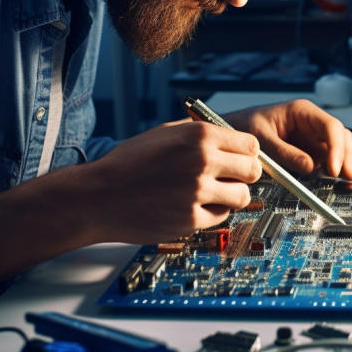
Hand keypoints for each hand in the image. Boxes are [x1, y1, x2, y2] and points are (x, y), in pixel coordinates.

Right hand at [85, 120, 261, 243]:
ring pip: (242, 197)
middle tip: (230, 179)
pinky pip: (220, 216)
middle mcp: (202, 161)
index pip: (250, 144)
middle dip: (244, 175)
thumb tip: (230, 136)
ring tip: (212, 193)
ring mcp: (197, 192)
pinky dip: (211, 212)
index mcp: (199, 136)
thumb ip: (198, 132)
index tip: (240, 160)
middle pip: (252, 171)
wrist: (98, 196)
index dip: (247, 154)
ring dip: (231, 196)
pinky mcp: (191, 219)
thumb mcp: (164, 133)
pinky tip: (192, 205)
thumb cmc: (128, 163)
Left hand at [223, 99, 351, 181]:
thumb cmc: (244, 126)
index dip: (336, 148)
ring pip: (339, 150)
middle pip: (340, 138)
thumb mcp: (260, 138)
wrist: (232, 132)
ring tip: (347, 183)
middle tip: (348, 178)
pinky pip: (328, 162)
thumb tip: (310, 167)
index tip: (334, 168)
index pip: (330, 126)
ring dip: (346, 165)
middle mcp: (312, 124)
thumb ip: (284, 152)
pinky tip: (338, 183)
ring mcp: (313, 139)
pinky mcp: (310, 153)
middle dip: (347, 158)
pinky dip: (335, 172)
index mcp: (302, 112)